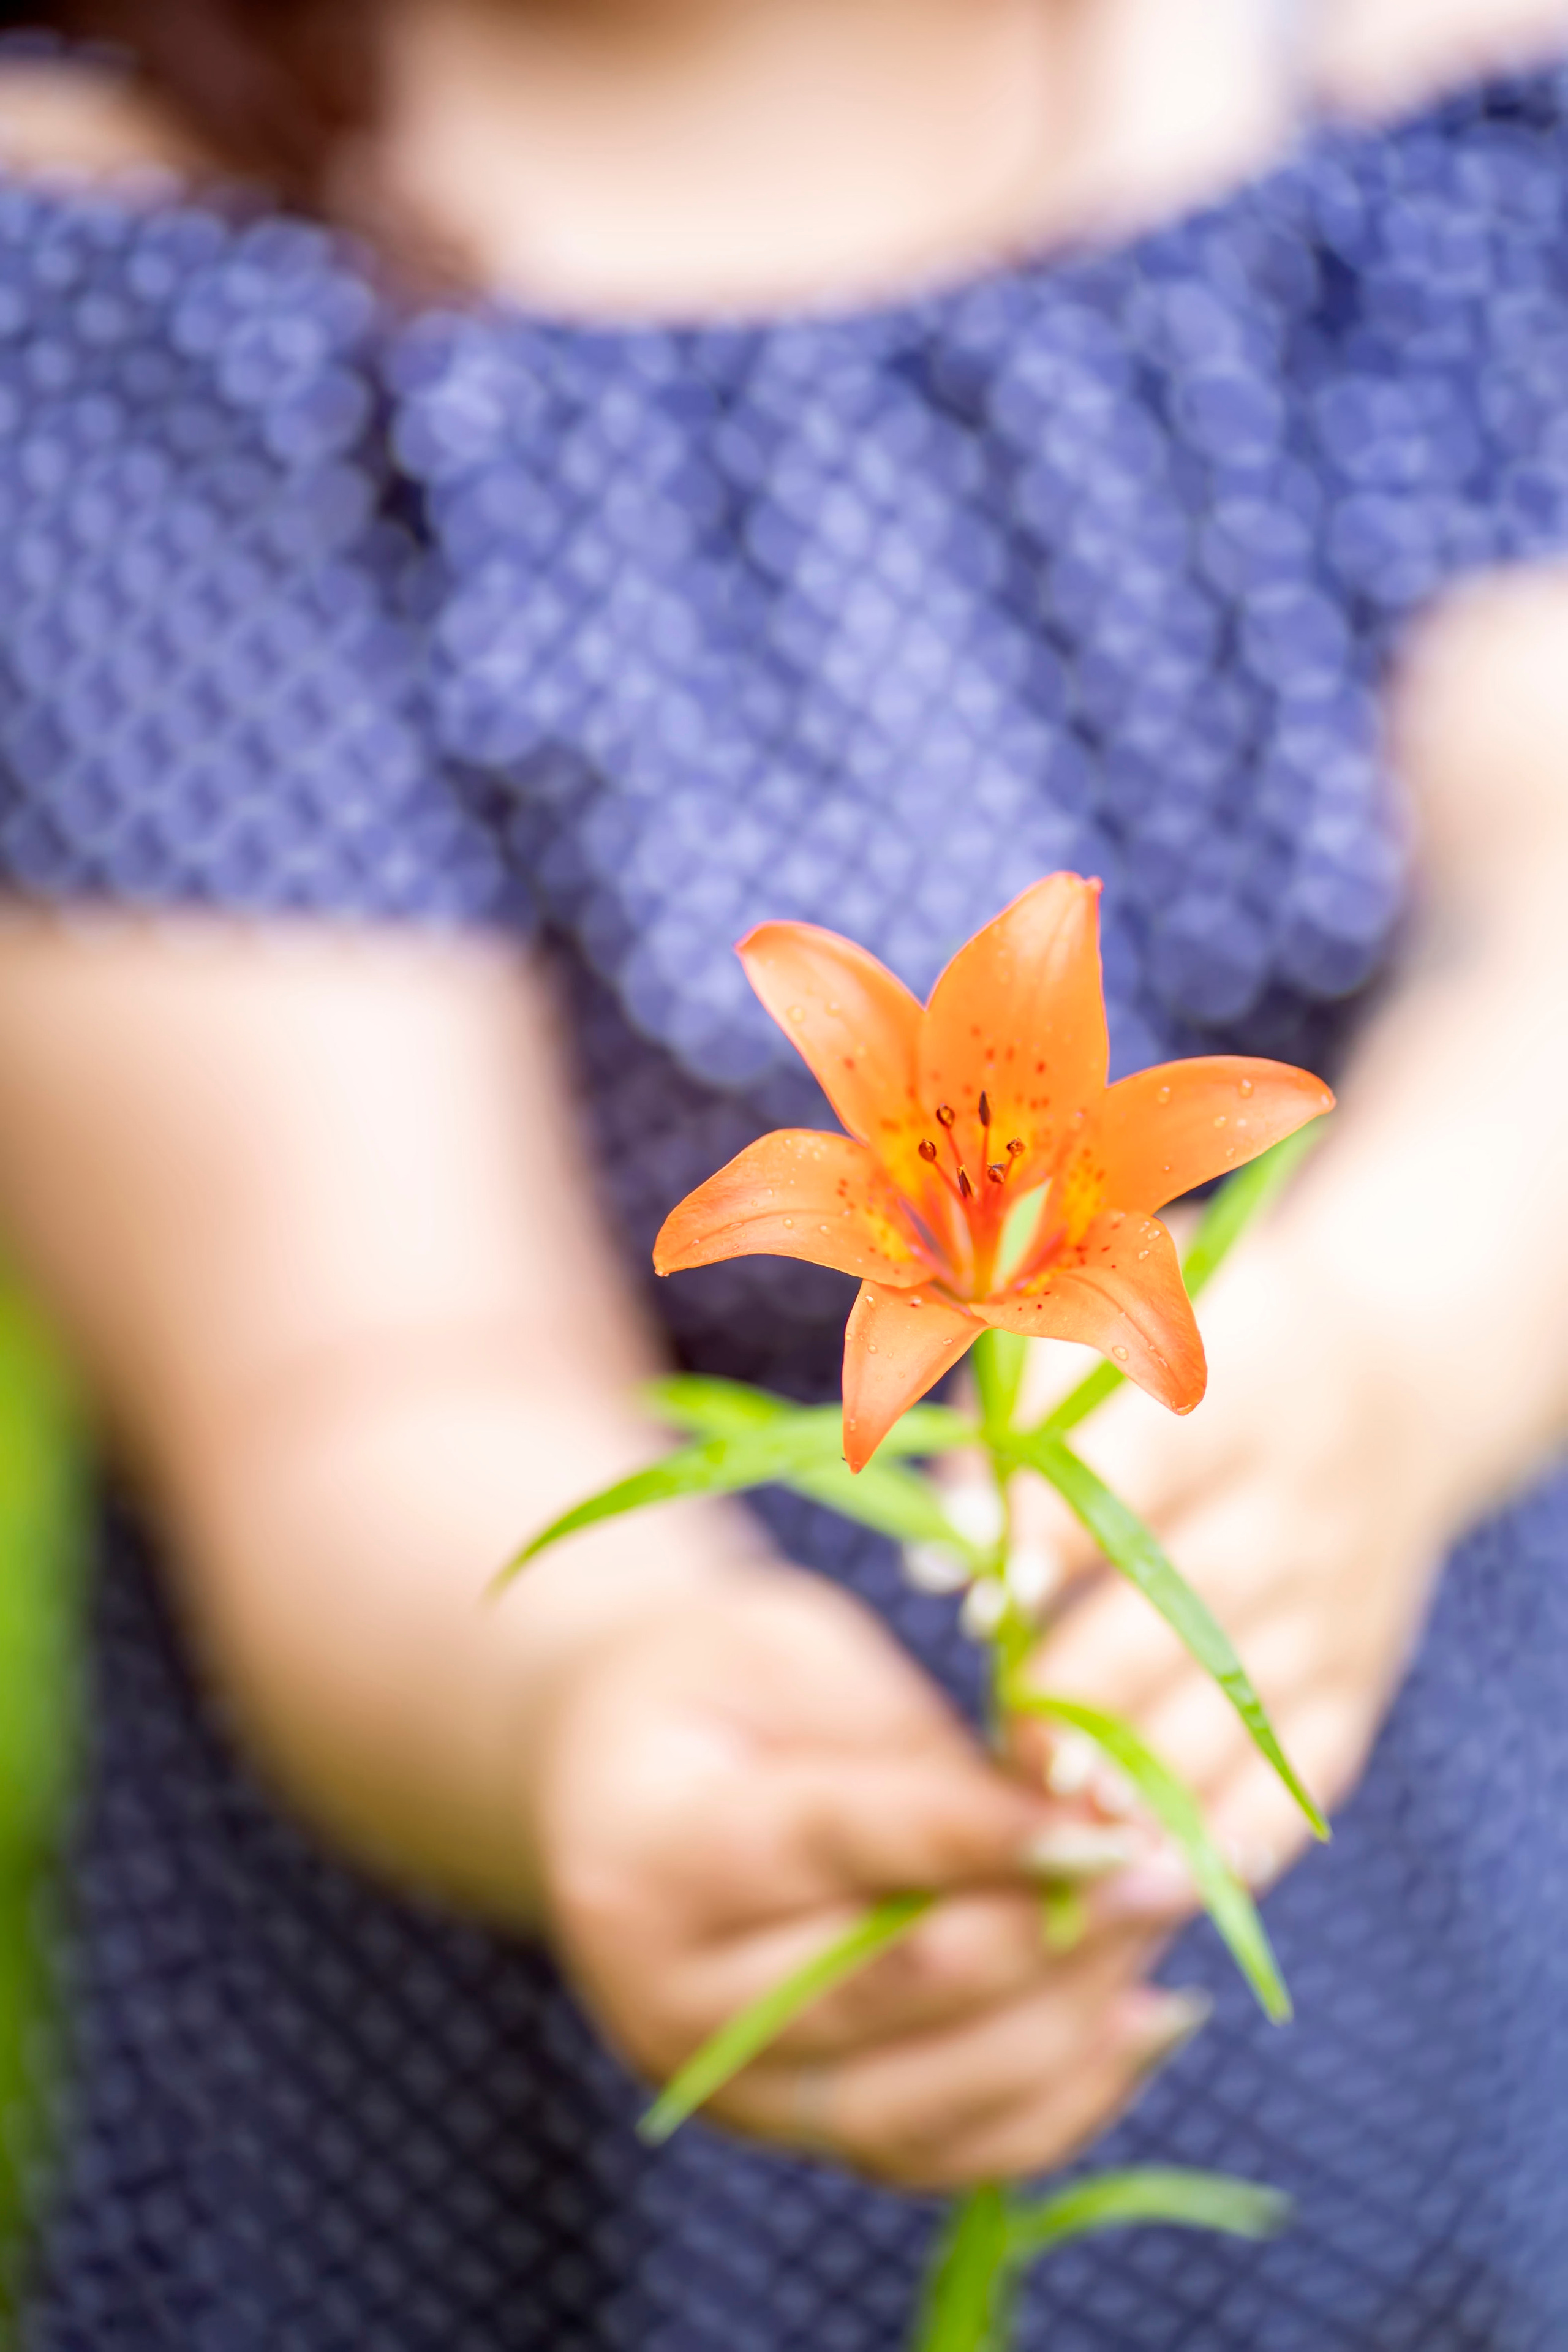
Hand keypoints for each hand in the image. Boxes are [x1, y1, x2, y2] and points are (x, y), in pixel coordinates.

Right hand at [523, 1565, 1203, 2190]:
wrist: (623, 1768)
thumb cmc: (724, 1680)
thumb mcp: (797, 1659)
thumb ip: (913, 1754)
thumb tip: (1075, 1819)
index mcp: (649, 1848)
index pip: (837, 1848)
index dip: (982, 1836)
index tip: (1109, 1816)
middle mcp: (661, 1995)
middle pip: (879, 1988)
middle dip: (1048, 1933)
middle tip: (1171, 1868)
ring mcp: (719, 2085)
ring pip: (916, 2103)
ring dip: (1065, 2025)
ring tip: (1162, 1933)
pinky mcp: (785, 2129)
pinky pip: (936, 2155)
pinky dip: (1052, 2104)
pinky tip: (1141, 2019)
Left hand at [1012, 1230, 1455, 1890]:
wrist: (1400, 1374)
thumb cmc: (1204, 1339)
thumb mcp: (1126, 1311)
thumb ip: (1021, 1397)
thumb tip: (950, 1528)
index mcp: (1228, 1400)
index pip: (1138, 1478)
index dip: (1057, 1540)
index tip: (988, 1594)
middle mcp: (1290, 1511)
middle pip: (1179, 1618)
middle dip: (1080, 1690)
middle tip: (1001, 1739)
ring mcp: (1331, 1605)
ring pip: (1230, 1715)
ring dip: (1138, 1781)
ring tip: (1050, 1822)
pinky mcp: (1356, 1677)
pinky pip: (1298, 1776)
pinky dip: (1231, 1836)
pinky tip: (1149, 1876)